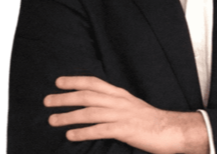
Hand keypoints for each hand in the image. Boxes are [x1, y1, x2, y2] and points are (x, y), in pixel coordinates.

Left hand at [44, 76, 207, 153]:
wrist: (169, 129)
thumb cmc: (148, 119)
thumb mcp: (130, 105)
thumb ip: (114, 103)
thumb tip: (94, 104)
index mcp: (119, 94)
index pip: (94, 82)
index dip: (76, 81)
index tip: (59, 82)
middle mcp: (119, 101)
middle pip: (88, 96)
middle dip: (66, 97)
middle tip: (47, 101)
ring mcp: (121, 115)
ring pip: (90, 112)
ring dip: (69, 116)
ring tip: (53, 120)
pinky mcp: (125, 129)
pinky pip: (100, 130)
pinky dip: (84, 132)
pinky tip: (71, 135)